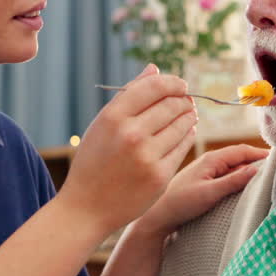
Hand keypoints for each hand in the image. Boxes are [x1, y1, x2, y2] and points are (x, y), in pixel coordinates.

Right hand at [59, 65, 197, 234]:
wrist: (87, 207)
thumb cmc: (94, 161)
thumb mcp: (102, 125)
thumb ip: (129, 95)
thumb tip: (154, 69)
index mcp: (112, 117)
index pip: (154, 86)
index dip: (172, 82)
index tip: (179, 84)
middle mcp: (131, 134)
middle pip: (171, 104)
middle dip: (183, 99)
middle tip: (186, 100)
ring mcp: (147, 156)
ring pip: (182, 124)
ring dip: (189, 115)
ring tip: (189, 113)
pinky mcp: (160, 176)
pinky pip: (183, 146)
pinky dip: (188, 135)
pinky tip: (186, 131)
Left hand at [136, 143, 267, 239]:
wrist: (157, 215)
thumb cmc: (180, 204)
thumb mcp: (209, 194)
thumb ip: (233, 181)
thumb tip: (256, 169)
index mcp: (211, 159)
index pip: (242, 150)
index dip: (260, 153)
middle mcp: (209, 161)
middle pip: (239, 156)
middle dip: (257, 160)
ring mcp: (206, 170)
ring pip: (233, 165)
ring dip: (248, 169)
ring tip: (266, 177)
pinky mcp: (204, 179)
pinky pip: (226, 173)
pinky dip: (239, 176)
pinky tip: (245, 186)